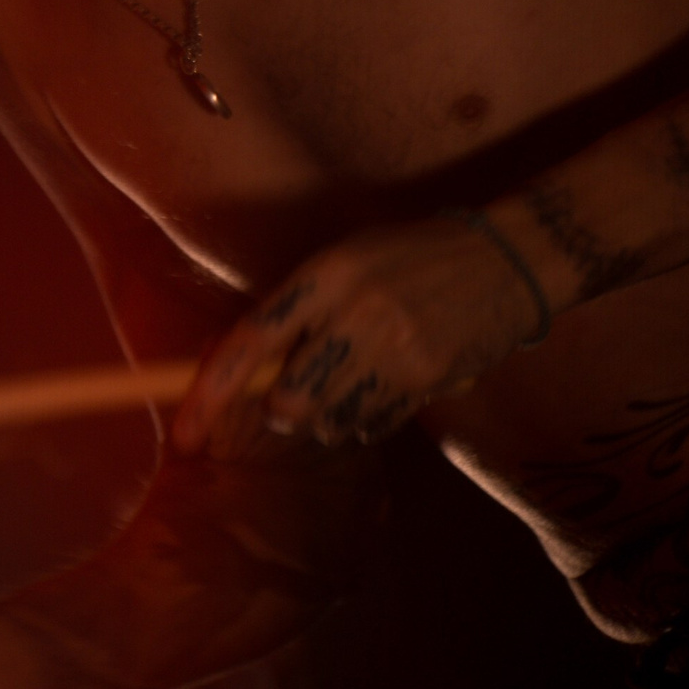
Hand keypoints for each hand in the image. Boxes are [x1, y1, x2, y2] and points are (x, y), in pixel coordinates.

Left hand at [172, 212, 548, 455]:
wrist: (506, 260)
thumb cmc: (412, 256)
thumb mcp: (347, 259)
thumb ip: (299, 308)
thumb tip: (243, 365)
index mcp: (326, 274)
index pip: (250, 341)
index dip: (210, 392)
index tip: (183, 432)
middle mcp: (356, 311)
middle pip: (289, 400)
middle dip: (283, 410)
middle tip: (292, 398)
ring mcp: (395, 348)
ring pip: (330, 421)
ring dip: (327, 417)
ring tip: (354, 379)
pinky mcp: (426, 378)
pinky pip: (372, 424)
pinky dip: (366, 419)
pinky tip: (386, 385)